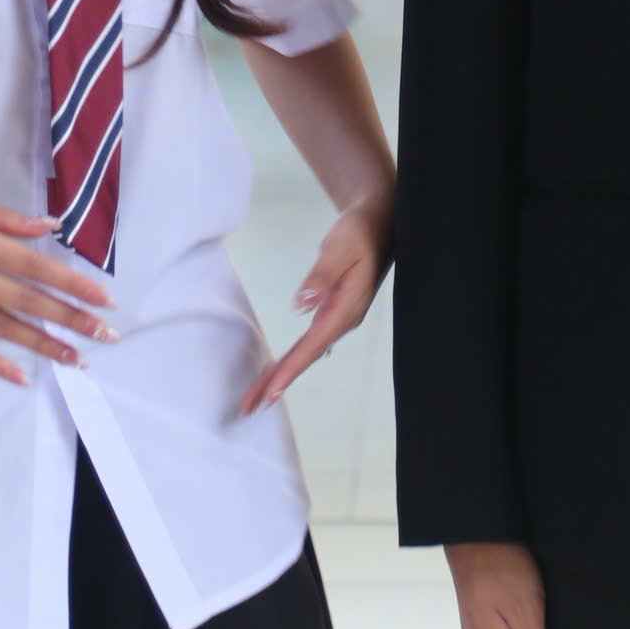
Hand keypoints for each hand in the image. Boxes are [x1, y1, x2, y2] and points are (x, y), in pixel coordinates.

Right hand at [0, 184, 113, 385]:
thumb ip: (5, 219)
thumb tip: (48, 229)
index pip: (36, 267)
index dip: (73, 284)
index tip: (103, 298)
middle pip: (28, 303)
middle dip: (71, 319)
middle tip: (106, 335)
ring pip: (4, 330)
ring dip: (43, 344)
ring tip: (76, 358)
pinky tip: (20, 376)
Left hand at [241, 196, 390, 413]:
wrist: (380, 222)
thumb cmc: (360, 232)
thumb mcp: (340, 247)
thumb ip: (322, 275)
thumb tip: (302, 304)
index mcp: (346, 307)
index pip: (312, 346)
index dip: (290, 370)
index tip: (269, 393)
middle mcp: (345, 319)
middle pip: (307, 357)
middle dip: (278, 382)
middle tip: (249, 406)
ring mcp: (341, 318)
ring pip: (307, 352)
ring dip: (283, 373)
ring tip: (257, 394)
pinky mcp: (336, 312)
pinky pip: (310, 342)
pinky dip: (293, 358)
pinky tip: (281, 370)